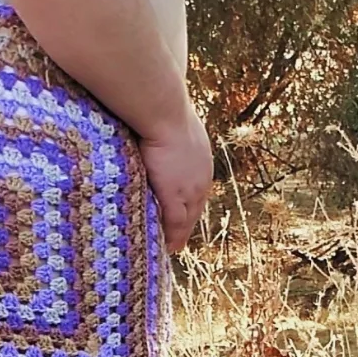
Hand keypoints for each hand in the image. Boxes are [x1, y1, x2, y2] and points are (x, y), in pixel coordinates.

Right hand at [141, 106, 211, 254]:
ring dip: (178, 234)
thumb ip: (166, 131)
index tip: (183, 219)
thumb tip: (155, 124)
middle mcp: (202, 178)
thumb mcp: (172, 121)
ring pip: (186, 220)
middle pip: (196, 210)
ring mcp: (189, 189)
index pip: (197, 191)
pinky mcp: (174, 196)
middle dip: (186, 226)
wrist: (163, 110)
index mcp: (202, 161)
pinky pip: (173, 224)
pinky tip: (164, 247)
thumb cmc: (162, 108)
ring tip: (169, 248)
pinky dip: (169, 236)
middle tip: (177, 243)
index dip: (190, 206)